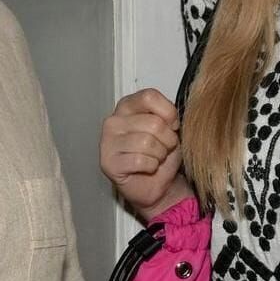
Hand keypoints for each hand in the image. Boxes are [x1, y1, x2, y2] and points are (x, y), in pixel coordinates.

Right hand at [99, 89, 190, 220]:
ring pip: (148, 142)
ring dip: (160, 154)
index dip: (169, 112)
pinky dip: (151, 166)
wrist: (155, 184)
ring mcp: (108, 142)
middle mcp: (113, 121)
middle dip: (168, 139)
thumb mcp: (169, 127)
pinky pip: (140, 161)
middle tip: (164, 147)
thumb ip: (167, 114)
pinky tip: (147, 168)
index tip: (172, 125)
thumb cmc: (159, 153)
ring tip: (155, 158)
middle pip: (153, 123)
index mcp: (127, 106)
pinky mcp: (108, 163)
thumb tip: (170, 117)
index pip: (149, 97)